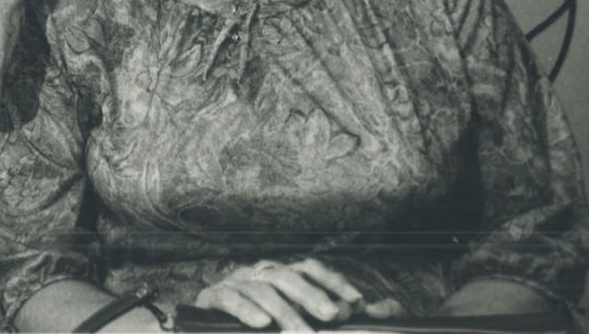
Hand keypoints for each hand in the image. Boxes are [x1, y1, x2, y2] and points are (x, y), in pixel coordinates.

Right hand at [194, 258, 402, 330]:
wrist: (206, 329)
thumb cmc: (261, 325)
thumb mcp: (304, 322)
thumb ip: (343, 315)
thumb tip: (390, 309)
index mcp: (281, 275)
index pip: (309, 268)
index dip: (332, 282)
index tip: (355, 304)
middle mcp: (258, 273)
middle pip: (287, 274)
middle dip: (311, 294)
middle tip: (333, 316)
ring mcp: (234, 283)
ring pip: (262, 289)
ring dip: (285, 312)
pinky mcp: (210, 299)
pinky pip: (228, 298)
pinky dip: (247, 309)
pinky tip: (263, 324)